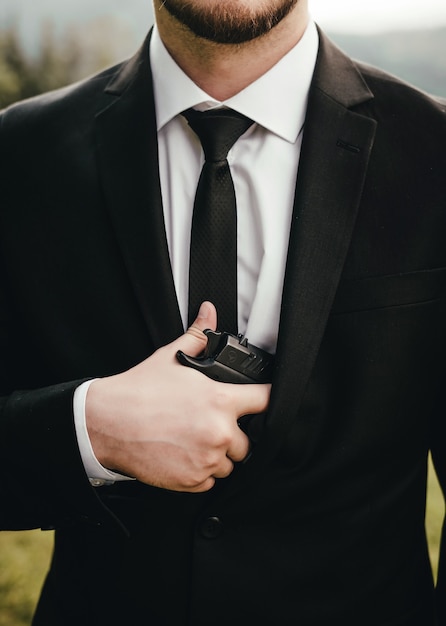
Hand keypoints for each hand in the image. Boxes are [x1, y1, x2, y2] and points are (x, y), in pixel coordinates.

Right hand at [86, 302, 270, 491]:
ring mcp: (207, 459)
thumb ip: (197, 336)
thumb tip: (209, 311)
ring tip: (195, 441)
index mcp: (221, 401)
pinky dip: (202, 472)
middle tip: (211, 426)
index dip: (267, 399)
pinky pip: (210, 481)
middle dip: (235, 435)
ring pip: (230, 464)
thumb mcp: (170, 357)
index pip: (266, 401)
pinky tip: (184, 456)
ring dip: (218, 455)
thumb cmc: (139, 391)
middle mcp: (220, 432)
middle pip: (250, 442)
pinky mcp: (193, 481)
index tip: (264, 401)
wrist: (108, 423)